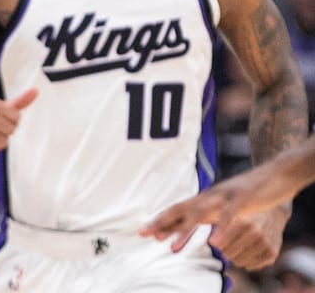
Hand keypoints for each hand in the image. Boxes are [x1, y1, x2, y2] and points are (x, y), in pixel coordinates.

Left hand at [140, 159, 301, 247]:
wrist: (277, 173)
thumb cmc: (250, 192)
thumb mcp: (224, 204)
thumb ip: (208, 214)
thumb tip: (190, 225)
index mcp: (206, 198)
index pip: (178, 209)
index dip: (161, 220)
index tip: (144, 232)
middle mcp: (210, 196)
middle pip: (182, 209)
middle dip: (162, 223)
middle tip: (145, 235)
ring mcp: (226, 196)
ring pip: (200, 213)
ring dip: (185, 231)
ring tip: (173, 248)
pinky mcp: (244, 199)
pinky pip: (229, 215)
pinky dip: (220, 228)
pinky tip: (214, 243)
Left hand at [207, 208, 286, 269]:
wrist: (274, 213)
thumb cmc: (247, 213)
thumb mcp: (233, 211)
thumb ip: (218, 222)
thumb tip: (209, 240)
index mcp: (244, 222)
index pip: (223, 241)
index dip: (217, 243)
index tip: (213, 243)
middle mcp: (256, 233)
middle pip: (229, 253)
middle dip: (224, 251)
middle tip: (223, 247)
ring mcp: (266, 244)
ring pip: (240, 262)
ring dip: (234, 258)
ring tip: (233, 250)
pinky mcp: (273, 253)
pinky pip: (252, 266)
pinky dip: (246, 263)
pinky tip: (245, 254)